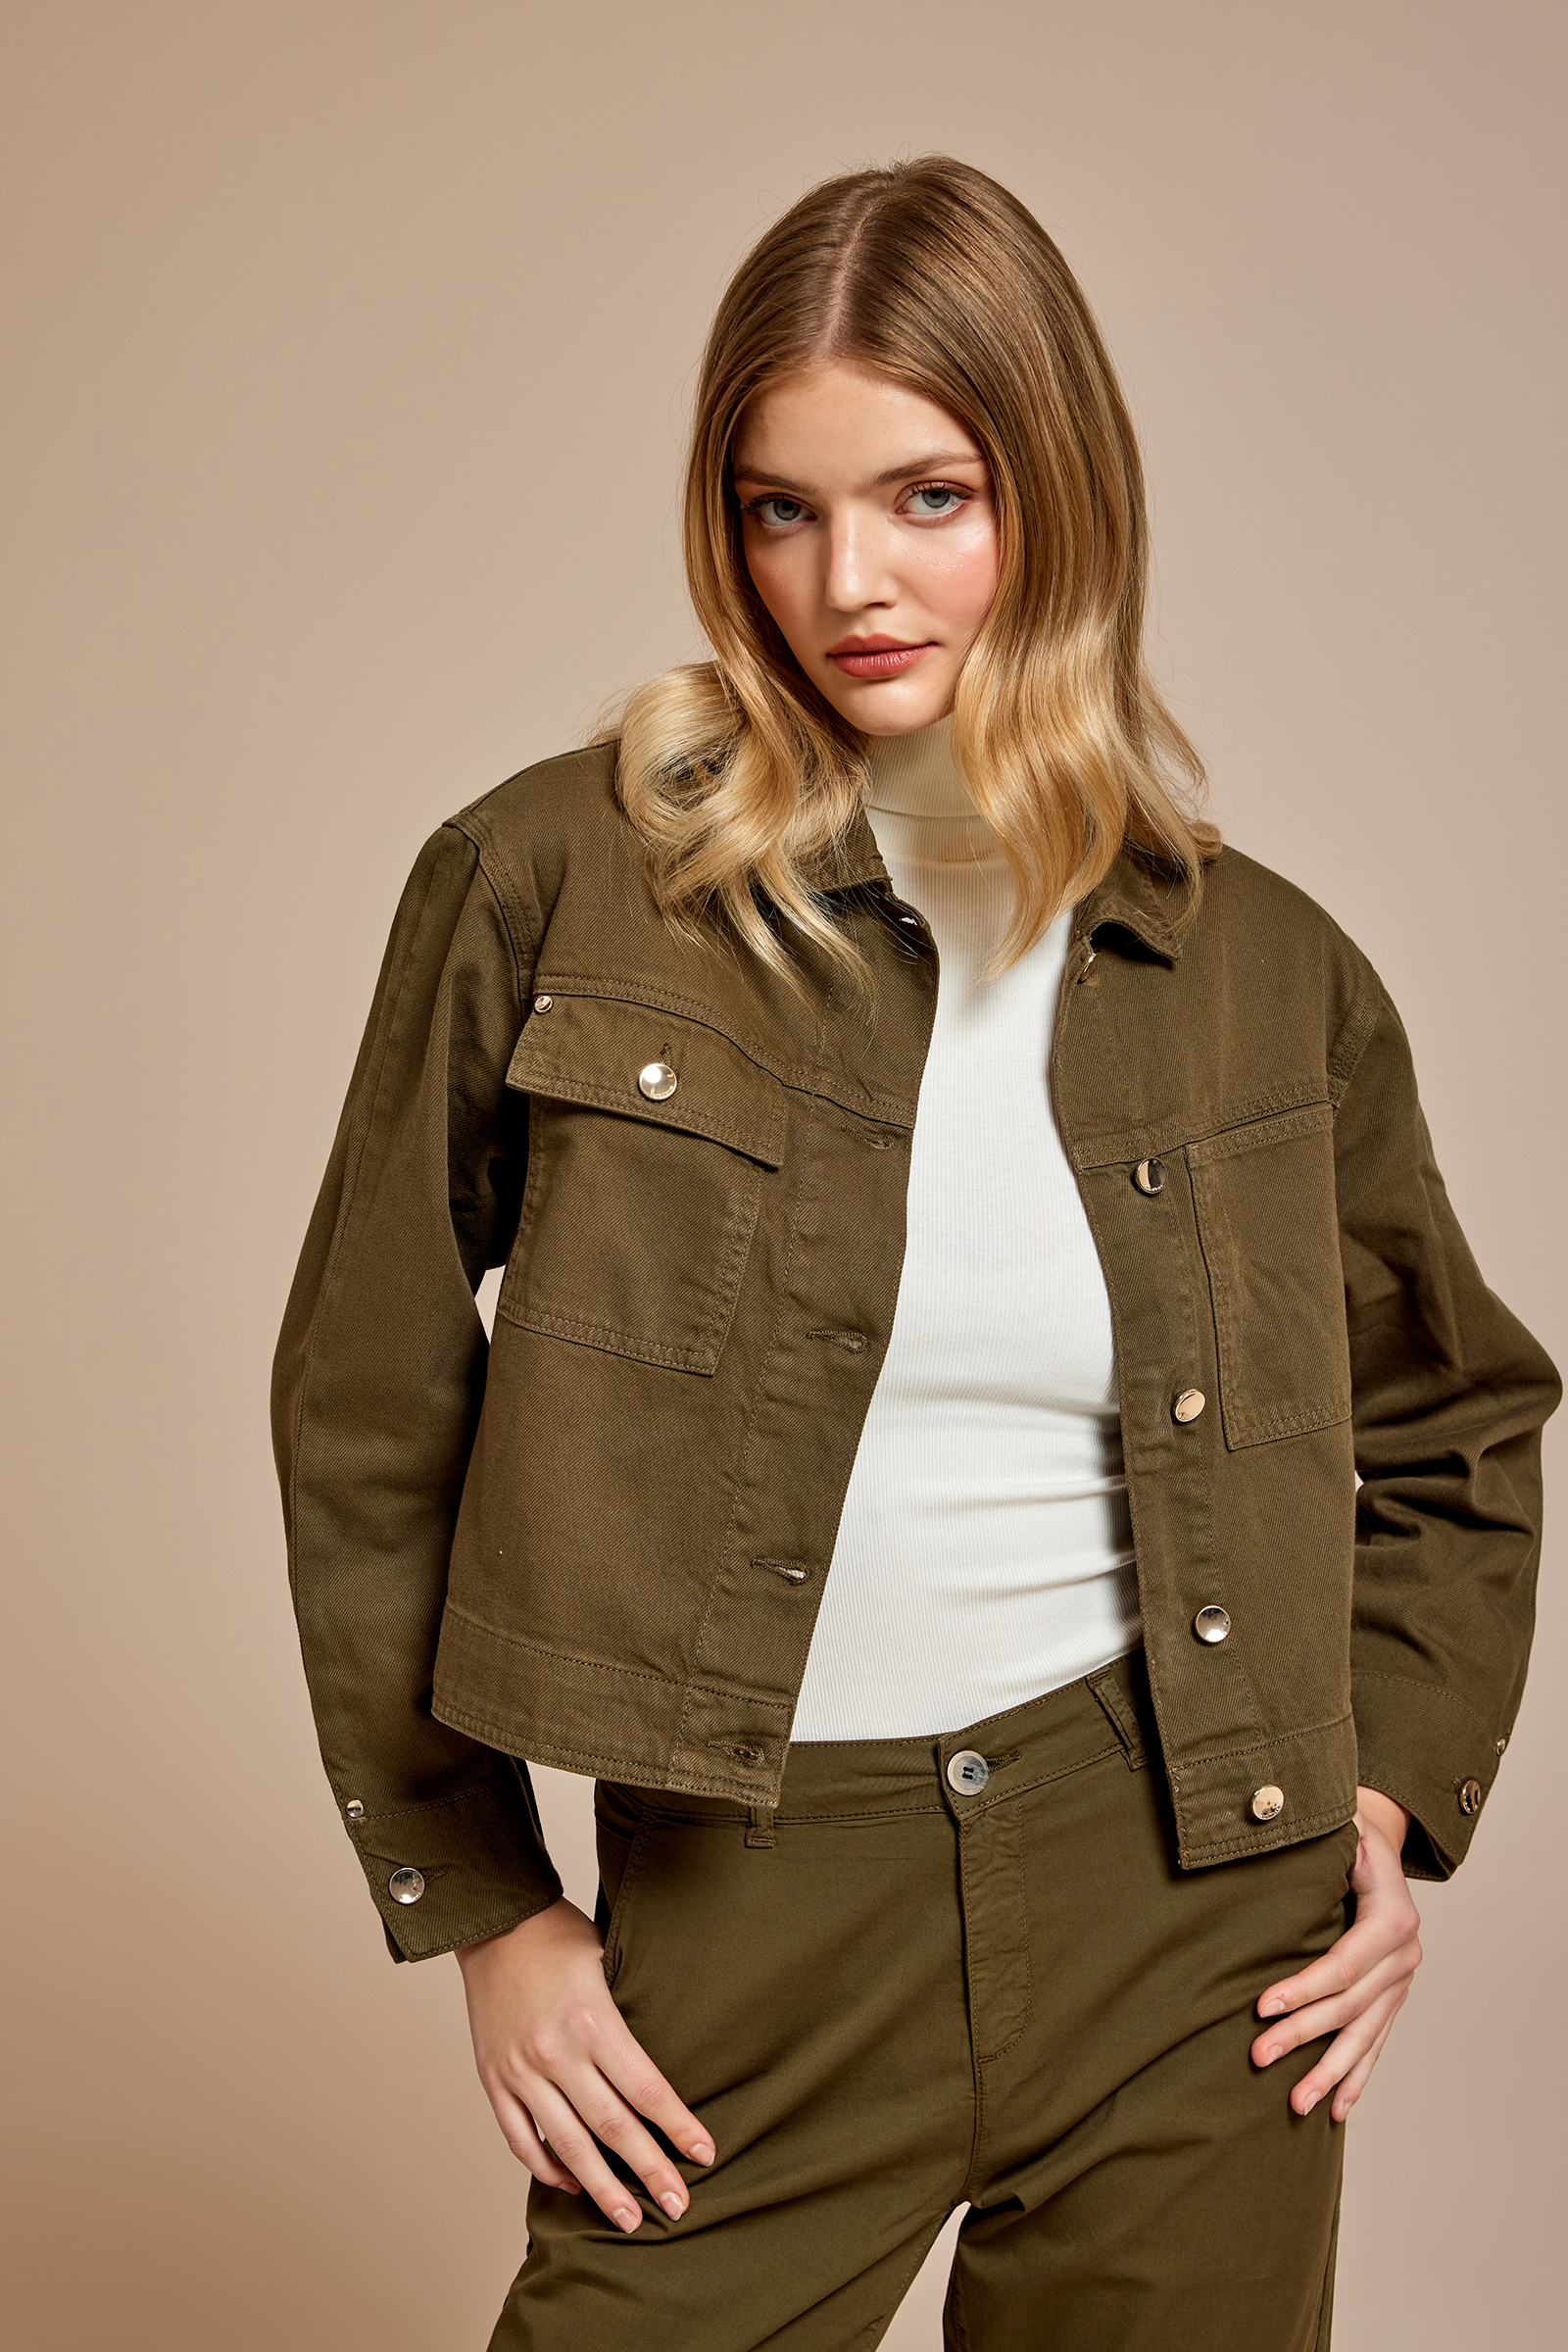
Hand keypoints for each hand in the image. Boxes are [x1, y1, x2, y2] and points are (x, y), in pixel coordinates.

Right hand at [455, 1896, 714, 2229]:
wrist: (494, 1922)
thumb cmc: (560, 1937)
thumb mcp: (611, 1962)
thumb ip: (632, 2018)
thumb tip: (670, 2070)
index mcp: (593, 2020)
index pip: (646, 2089)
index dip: (678, 2126)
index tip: (705, 2155)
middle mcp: (556, 2052)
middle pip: (612, 2127)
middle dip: (650, 2171)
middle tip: (679, 2206)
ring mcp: (520, 2070)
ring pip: (567, 2145)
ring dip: (601, 2188)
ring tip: (630, 2219)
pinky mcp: (493, 2080)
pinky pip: (521, 2138)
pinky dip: (547, 2167)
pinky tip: (573, 2184)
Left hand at [1251, 1786, 1421, 2120]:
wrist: (1379, 1841)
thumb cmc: (1348, 1830)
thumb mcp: (1341, 1822)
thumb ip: (1315, 1829)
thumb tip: (1269, 1820)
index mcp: (1392, 1917)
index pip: (1343, 1964)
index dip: (1304, 1988)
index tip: (1262, 2008)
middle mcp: (1405, 1956)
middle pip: (1350, 2006)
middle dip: (1304, 2035)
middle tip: (1259, 2056)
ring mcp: (1402, 1981)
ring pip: (1364, 2036)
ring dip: (1330, 2072)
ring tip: (1297, 2104)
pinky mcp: (1393, 1997)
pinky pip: (1376, 2042)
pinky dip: (1357, 2076)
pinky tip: (1338, 2108)